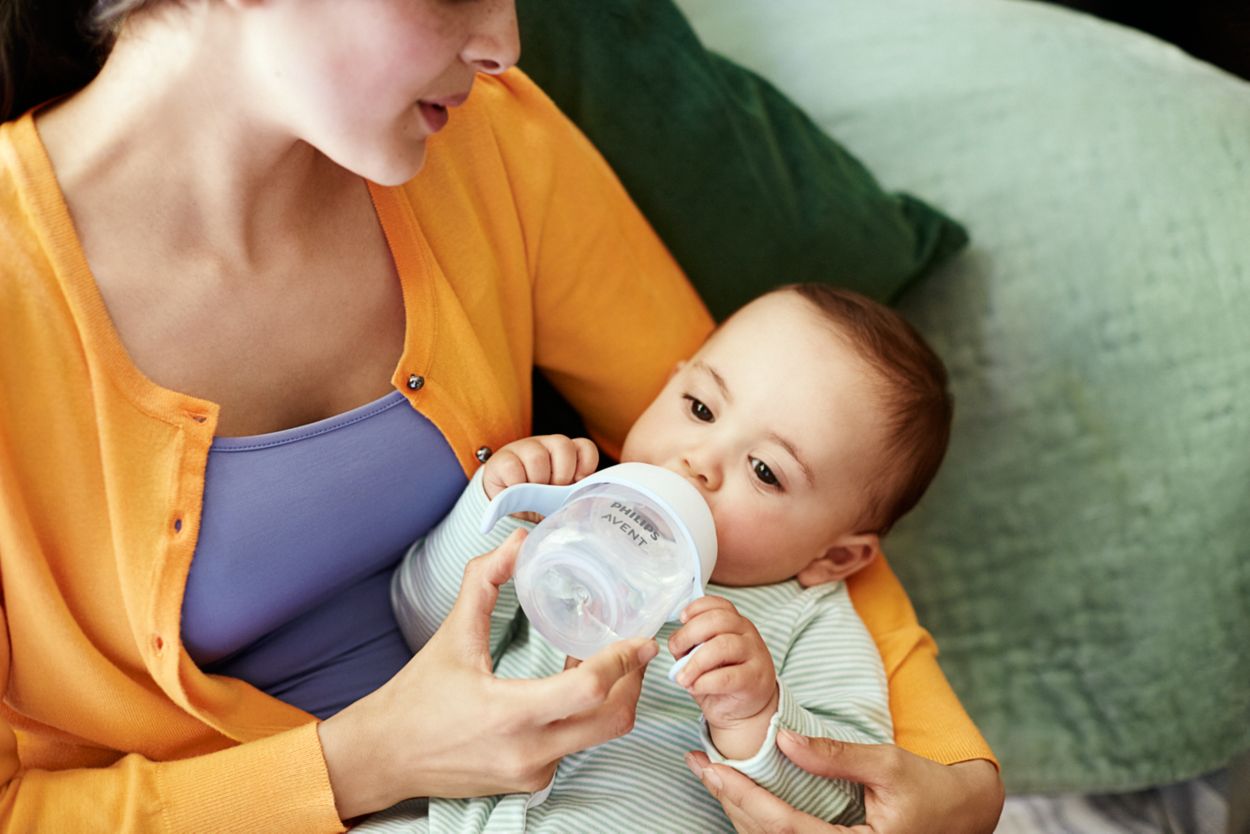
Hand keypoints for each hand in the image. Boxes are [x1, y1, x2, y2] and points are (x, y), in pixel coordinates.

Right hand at [318, 530, 657, 820]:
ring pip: (599, 735)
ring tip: (603, 659)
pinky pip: (576, 745)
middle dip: (633, 680)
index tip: (641, 637)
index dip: (623, 661)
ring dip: (611, 697)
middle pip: (613, 720)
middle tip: (636, 647)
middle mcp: (529, 751)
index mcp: (509, 714)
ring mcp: (533, 771)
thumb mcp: (451, 635)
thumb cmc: (417, 697)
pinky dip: (585, 714)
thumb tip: (516, 542)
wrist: (386, 756)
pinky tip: (571, 686)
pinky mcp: (532, 782)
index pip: (589, 691)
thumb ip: (483, 582)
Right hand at [482, 434, 598, 498]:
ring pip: (537, 456)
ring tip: (533, 494)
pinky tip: (516, 492)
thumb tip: (579, 506)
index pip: (585, 447)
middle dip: (562, 474)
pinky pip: (513, 467)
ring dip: (538, 481)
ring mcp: (524, 449)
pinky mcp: (502, 459)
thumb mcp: (558, 502)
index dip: (586, 465)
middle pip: (563, 445)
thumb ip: (571, 499)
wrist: (505, 506)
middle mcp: (547, 446)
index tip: (578, 483)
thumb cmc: (537, 503)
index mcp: (566, 454)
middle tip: (554, 491)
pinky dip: (517, 484)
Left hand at [669, 596, 777, 758]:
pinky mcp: (755, 680)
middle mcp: (748, 634)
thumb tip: (675, 642)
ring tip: (683, 677)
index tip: (681, 619)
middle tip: (675, 651)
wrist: (747, 709)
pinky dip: (706, 682)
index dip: (697, 608)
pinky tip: (696, 687)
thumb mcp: (705, 655)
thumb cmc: (722, 679)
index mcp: (735, 623)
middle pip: (718, 621)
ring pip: (723, 646)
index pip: (719, 604)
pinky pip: (727, 677)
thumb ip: (693, 644)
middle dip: (690, 634)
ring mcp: (755, 655)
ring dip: (696, 662)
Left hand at [686, 731, 1003, 832]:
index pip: (781, 825)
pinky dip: (756, 818)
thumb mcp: (887, 764)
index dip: (741, 794)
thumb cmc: (929, 790)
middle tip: (697, 764)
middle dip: (728, 799)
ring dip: (735, 808)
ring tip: (710, 774)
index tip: (710, 766)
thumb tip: (780, 737)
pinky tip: (739, 794)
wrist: (961, 815)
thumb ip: (834, 755)